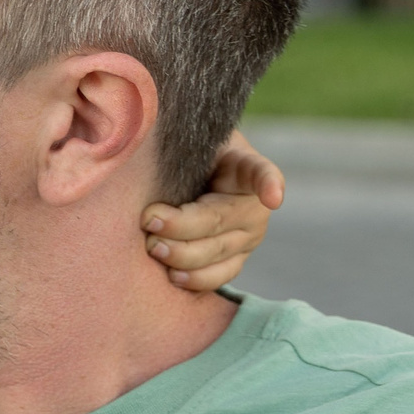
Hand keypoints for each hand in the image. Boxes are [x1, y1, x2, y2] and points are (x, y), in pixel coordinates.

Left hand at [139, 127, 283, 292]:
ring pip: (217, 253)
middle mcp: (253, 206)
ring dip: (182, 255)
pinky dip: (195, 279)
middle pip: (218, 220)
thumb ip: (176, 144)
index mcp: (245, 167)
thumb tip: (141, 134)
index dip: (268, 184)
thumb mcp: (188, 142)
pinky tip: (173, 276)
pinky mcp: (236, 259)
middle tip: (149, 220)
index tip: (273, 197)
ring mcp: (248, 237)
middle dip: (180, 225)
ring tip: (153, 248)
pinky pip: (219, 276)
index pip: (260, 172)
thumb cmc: (188, 155)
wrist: (197, 177)